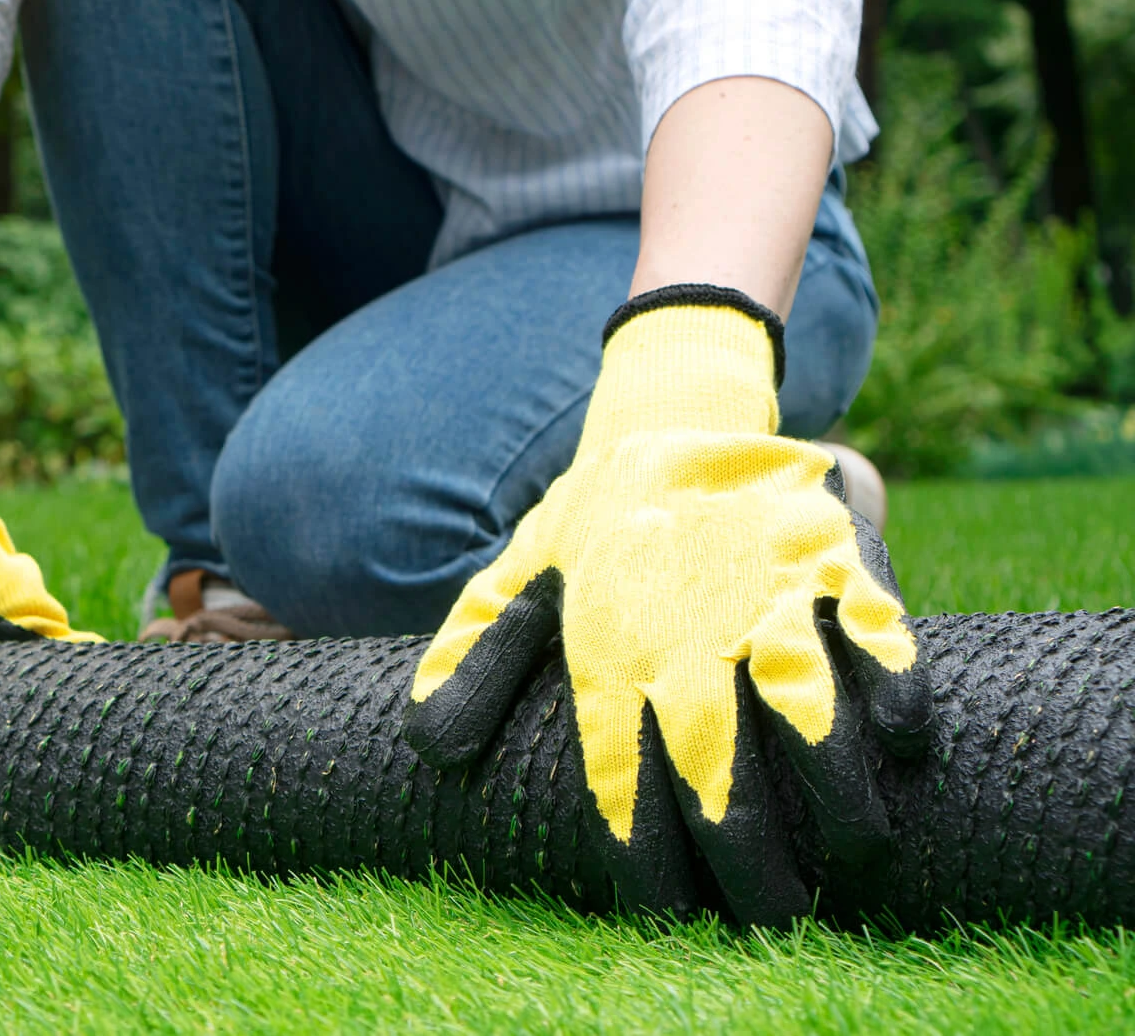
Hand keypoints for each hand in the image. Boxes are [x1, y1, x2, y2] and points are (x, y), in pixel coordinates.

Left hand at [404, 286, 928, 922]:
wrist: (667, 409)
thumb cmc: (594, 524)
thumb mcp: (519, 578)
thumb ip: (476, 658)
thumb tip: (428, 749)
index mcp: (604, 645)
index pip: (617, 774)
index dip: (644, 854)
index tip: (667, 916)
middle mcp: (681, 624)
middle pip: (715, 761)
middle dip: (748, 852)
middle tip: (773, 920)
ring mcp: (762, 583)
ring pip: (804, 700)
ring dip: (836, 785)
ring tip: (860, 856)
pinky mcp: (830, 545)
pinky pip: (872, 617)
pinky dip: (891, 675)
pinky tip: (901, 739)